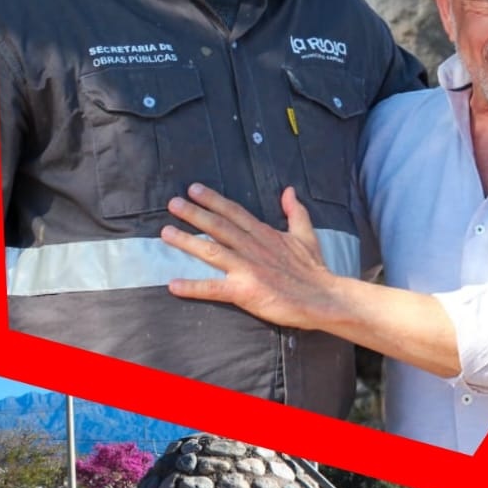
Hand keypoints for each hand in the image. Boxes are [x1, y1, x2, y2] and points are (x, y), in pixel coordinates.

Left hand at [161, 183, 332, 329]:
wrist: (322, 298)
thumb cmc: (313, 269)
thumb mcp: (305, 234)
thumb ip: (295, 212)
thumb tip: (289, 190)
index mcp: (264, 234)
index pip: (234, 212)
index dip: (213, 199)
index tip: (194, 189)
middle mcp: (252, 247)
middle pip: (218, 226)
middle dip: (194, 213)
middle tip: (172, 203)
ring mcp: (248, 268)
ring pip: (211, 251)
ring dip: (187, 242)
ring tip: (165, 233)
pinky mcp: (245, 291)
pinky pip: (214, 288)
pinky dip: (193, 287)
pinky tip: (173, 285)